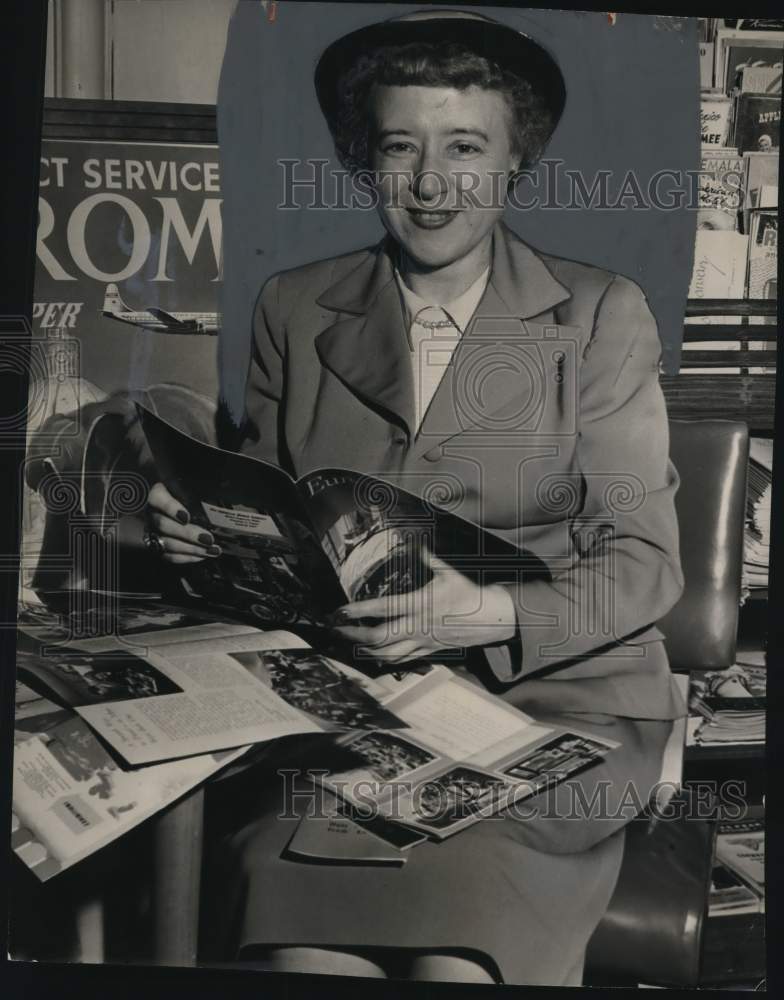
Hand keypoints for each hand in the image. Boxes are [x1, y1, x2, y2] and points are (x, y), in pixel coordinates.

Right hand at [146, 482, 220, 564]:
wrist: (183, 504)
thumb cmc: (190, 495)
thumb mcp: (192, 489)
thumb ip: (198, 494)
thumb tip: (220, 502)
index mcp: (158, 493)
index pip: (157, 498)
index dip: (170, 508)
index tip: (186, 517)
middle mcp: (152, 513)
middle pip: (163, 525)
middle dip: (188, 534)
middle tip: (208, 539)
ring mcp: (153, 531)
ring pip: (167, 542)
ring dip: (192, 549)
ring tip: (212, 550)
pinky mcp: (158, 546)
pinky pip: (169, 555)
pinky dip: (187, 557)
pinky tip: (203, 556)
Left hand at [331, 548, 516, 663]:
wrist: (490, 618)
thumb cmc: (468, 593)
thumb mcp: (448, 572)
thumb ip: (429, 558)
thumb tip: (417, 542)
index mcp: (419, 605)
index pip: (382, 609)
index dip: (358, 611)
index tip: (341, 611)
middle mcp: (417, 626)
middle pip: (378, 638)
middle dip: (354, 635)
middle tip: (337, 631)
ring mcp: (422, 641)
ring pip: (387, 654)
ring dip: (365, 651)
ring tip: (349, 644)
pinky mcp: (428, 650)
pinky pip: (402, 660)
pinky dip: (385, 659)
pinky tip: (374, 655)